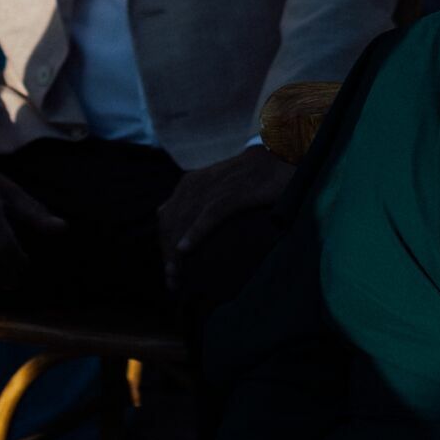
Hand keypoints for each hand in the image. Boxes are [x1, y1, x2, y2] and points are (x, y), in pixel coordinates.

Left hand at [156, 146, 293, 289]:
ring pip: (186, 221)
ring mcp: (214, 187)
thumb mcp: (215, 189)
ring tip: (176, 276)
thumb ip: (197, 205)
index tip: (169, 273)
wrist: (275, 157)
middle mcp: (196, 184)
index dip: (164, 246)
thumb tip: (176, 229)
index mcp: (189, 184)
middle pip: (171, 223)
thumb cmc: (247, 178)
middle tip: (173, 283)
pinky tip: (186, 250)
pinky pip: (210, 214)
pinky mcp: (234, 192)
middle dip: (168, 254)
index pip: (166, 219)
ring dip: (177, 250)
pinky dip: (196, 232)